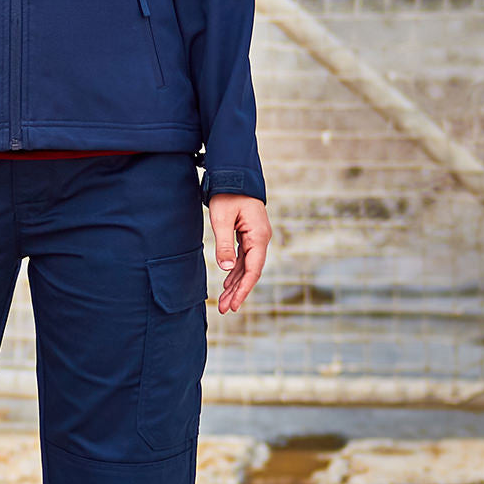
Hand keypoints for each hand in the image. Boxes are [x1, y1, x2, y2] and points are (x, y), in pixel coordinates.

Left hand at [207, 194, 270, 313]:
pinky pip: (244, 257)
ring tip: (224, 301)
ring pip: (247, 266)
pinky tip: (228, 283)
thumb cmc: (228, 194)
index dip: (244, 289)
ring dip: (236, 284)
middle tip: (225, 309)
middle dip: (238, 292)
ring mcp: (257, 237)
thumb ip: (224, 245)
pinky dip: (235, 271)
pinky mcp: (249, 235)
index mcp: (259, 236)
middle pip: (251, 271)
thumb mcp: (221, 219)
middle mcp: (261, 238)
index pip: (253, 269)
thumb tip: (226, 270)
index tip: (234, 304)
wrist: (234, 174)